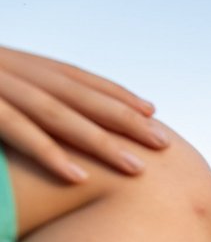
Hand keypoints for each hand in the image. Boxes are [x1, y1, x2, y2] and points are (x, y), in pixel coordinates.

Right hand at [0, 46, 168, 182]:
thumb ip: (21, 99)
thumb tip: (55, 121)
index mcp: (16, 64)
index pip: (75, 78)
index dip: (114, 93)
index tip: (151, 111)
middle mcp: (10, 69)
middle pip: (77, 95)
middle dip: (124, 119)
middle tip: (164, 143)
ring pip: (56, 114)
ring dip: (100, 142)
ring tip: (137, 168)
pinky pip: (15, 129)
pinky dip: (49, 152)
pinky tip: (81, 177)